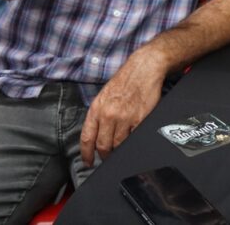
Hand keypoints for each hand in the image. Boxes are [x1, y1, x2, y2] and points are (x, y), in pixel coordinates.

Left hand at [80, 47, 166, 165]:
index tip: (88, 162)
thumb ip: (99, 115)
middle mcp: (109, 114)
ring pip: (118, 145)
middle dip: (104, 155)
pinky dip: (132, 142)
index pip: (87, 138)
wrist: (144, 68)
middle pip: (102, 146)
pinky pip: (134, 138)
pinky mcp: (140, 119)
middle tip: (106, 158)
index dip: (86, 154)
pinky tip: (132, 139)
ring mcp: (125, 118)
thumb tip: (96, 134)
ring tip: (120, 149)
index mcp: (97, 108)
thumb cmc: (125, 81)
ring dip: (118, 150)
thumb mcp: (104, 95)